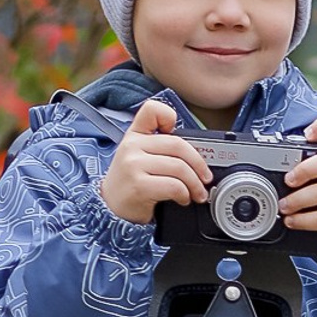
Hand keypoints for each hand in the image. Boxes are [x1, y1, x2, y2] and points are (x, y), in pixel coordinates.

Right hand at [98, 98, 212, 224]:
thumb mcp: (139, 156)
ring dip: (195, 184)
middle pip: (178, 145)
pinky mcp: (139, 185)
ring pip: (179, 167)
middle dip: (199, 164)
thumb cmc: (132, 182)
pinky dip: (185, 194)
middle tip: (205, 178)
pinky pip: (174, 186)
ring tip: (197, 193)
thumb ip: (160, 147)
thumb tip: (196, 154)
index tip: (176, 132)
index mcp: (135, 135)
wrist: (111, 207)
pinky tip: (182, 199)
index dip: (169, 116)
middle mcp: (132, 146)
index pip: (152, 110)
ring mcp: (133, 165)